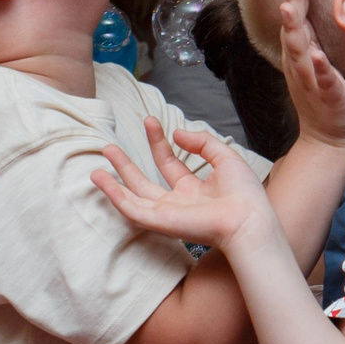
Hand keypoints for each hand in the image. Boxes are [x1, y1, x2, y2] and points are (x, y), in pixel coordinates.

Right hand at [92, 118, 280, 253]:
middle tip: (109, 146)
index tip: (149, 120)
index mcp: (194, 189)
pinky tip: (103, 181)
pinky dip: (116, 196)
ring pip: (133, 198)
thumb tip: (177, 132)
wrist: (248, 219)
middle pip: (145, 183)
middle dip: (126, 165)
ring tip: (97, 165)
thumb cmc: (244, 193)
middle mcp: (178, 202)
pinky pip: (132, 210)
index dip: (157, 142)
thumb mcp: (224, 157)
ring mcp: (167, 214)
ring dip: (115, 182)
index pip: (169, 163)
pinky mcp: (160, 223)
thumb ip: (202, 142)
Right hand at [276, 0, 344, 150]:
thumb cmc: (326, 101)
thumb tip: (310, 19)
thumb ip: (312, 44)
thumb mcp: (316, 67)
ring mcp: (313, 84)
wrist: (330, 142)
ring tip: (291, 9)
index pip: (294, 24)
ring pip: (300, 54)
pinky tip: (317, 55)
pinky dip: (319, 68)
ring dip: (295, 31)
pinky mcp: (329, 98)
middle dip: (292, 4)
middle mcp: (301, 69)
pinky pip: (323, 82)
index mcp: (300, 59)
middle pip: (293, 32)